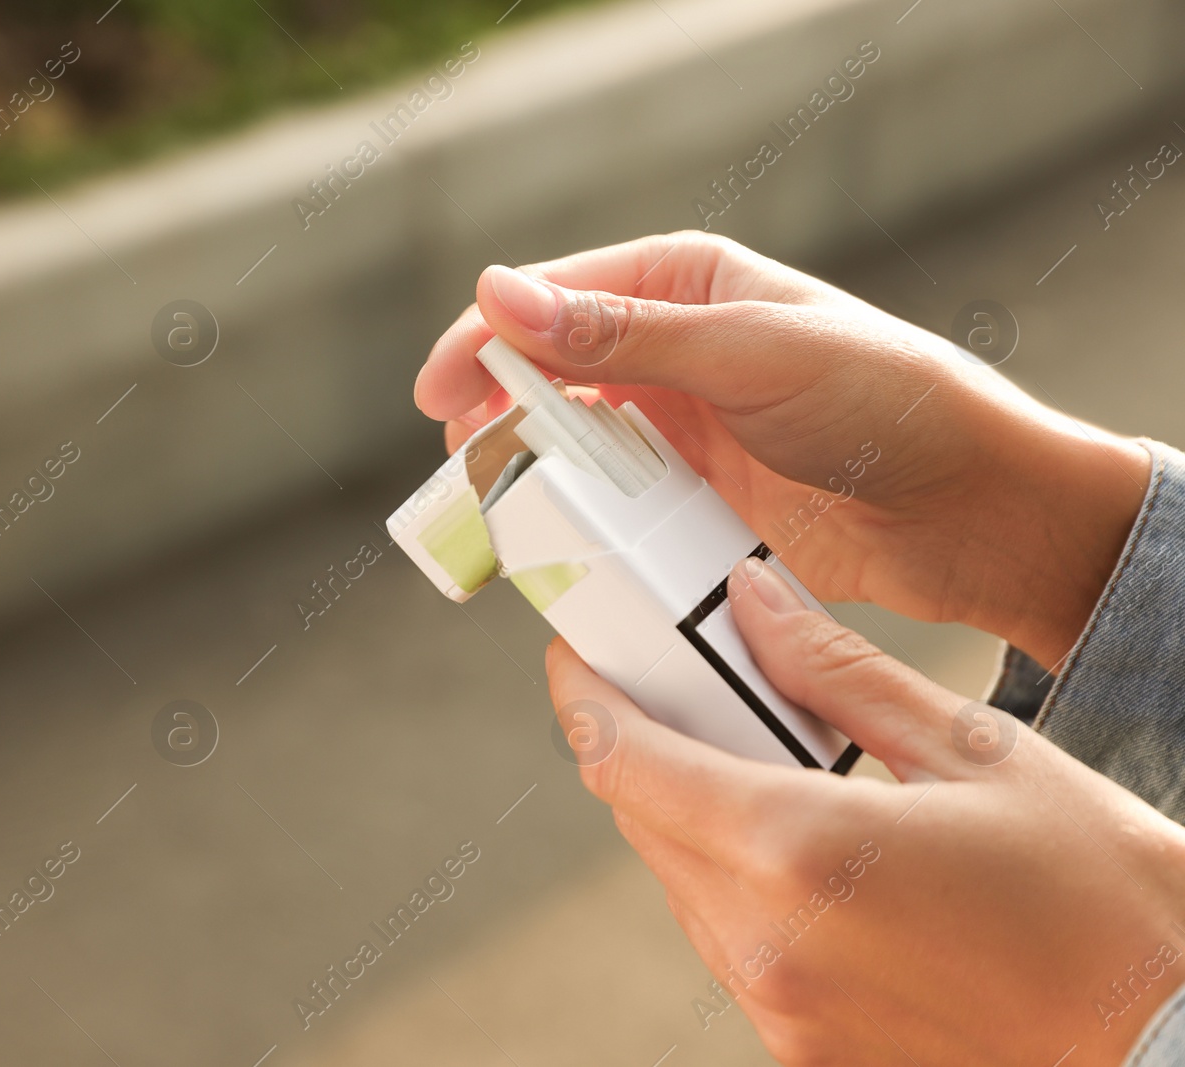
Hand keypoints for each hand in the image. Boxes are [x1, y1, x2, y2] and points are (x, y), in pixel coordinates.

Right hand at [416, 231, 1149, 671]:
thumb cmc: (886, 401)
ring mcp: (680, 428)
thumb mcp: (750, 355)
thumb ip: (625, 335)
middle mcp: (672, 350)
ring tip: (493, 517)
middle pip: (546, 375)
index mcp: (683, 284)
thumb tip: (502, 297)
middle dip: (493, 416)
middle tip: (459, 469)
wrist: (973, 511)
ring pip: (569, 445)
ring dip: (527, 475)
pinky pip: (608, 505)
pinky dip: (574, 522)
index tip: (436, 397)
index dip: (482, 343)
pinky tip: (551, 547)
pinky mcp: (692, 497)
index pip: (552, 300)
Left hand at [547, 556, 1184, 1064]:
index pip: (622, 762)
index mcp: (799, 850)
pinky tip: (807, 850)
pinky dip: (737, 883)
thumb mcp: (975, 751)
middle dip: (647, 746)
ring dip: (694, 816)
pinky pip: (729, 943)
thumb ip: (836, 674)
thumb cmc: (1100, 898)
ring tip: (768, 768)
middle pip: (641, 819)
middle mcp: (766, 942)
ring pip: (679, 883)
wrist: (1165, 1041)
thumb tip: (750, 606)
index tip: (579, 657)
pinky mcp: (804, 1050)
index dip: (584, 698)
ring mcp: (780, 1010)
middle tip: (688, 691)